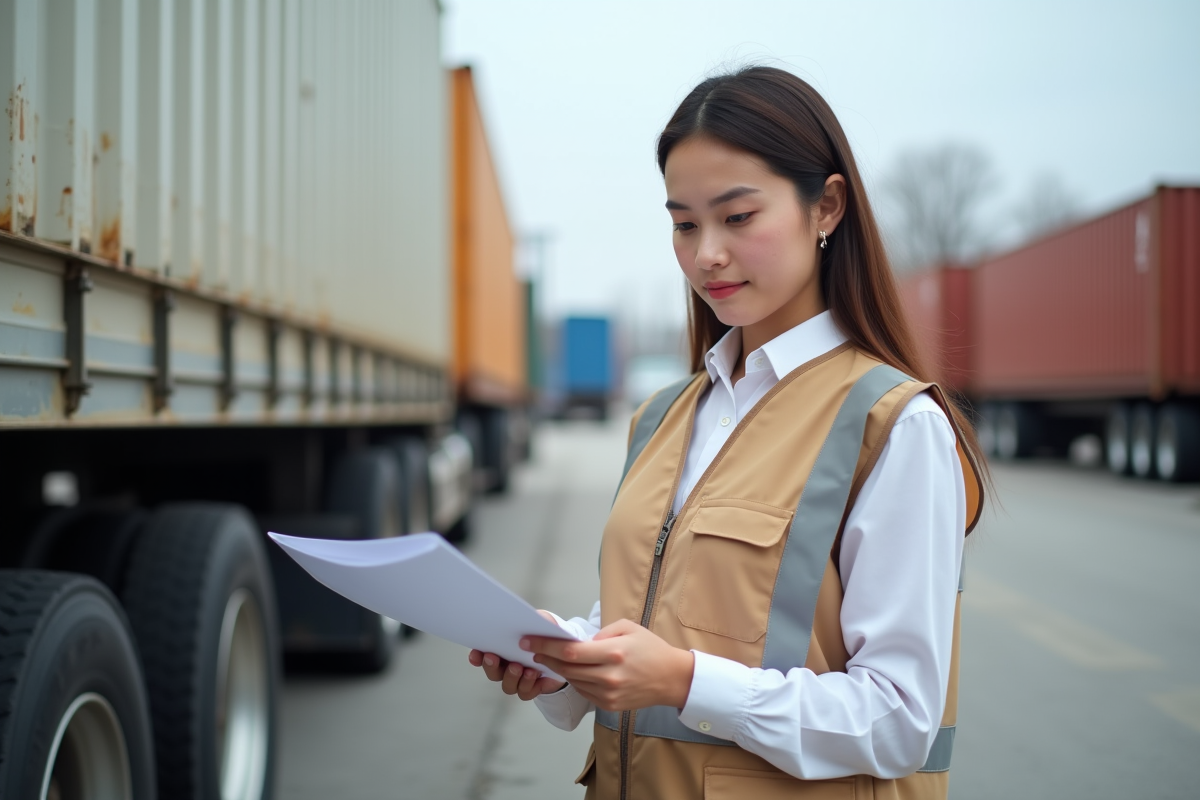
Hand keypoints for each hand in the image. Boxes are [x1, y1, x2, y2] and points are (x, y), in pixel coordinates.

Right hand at [467, 610, 566, 700]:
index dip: (477, 656)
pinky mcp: (530, 689)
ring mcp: (517, 681)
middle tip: (494, 657)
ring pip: (507, 685)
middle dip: (491, 666)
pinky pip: (524, 692)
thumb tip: (523, 615)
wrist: (562, 656)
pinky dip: (528, 684)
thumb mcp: (540, 624)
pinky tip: (534, 674)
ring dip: (511, 676)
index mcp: (503, 651)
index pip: (483, 656)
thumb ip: (531, 619)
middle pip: (492, 673)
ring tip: (521, 667)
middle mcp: (506, 668)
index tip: (476, 652)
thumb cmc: (546, 638)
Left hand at [520, 618, 694, 711]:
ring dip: (558, 669)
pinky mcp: (609, 705)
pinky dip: (574, 680)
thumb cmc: (651, 649)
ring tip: (549, 658)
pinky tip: (571, 671)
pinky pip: (583, 691)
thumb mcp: (629, 628)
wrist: (671, 679)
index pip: (571, 651)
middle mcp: (609, 676)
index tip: (530, 641)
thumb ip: (602, 632)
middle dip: (546, 657)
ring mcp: (608, 693)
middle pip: (567, 668)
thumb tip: (581, 641)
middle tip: (532, 649)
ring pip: (573, 681)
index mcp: (613, 653)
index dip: (547, 646)